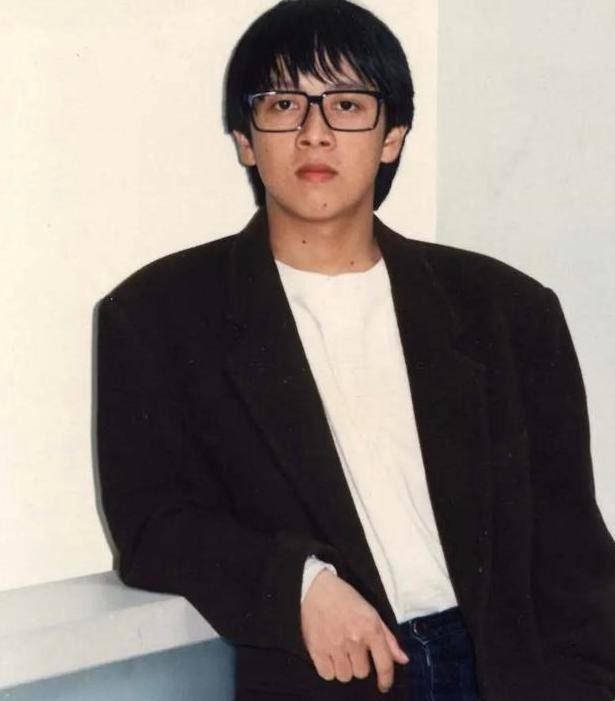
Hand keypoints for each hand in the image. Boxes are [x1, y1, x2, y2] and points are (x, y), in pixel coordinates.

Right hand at [300, 569, 408, 692]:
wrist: (315, 588)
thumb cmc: (345, 598)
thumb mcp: (371, 612)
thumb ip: (388, 638)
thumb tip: (403, 659)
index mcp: (370, 628)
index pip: (384, 664)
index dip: (386, 679)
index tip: (384, 685)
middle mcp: (354, 639)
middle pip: (362, 672)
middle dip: (359, 664)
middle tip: (352, 650)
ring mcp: (334, 645)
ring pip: (345, 675)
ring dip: (344, 667)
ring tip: (339, 652)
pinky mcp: (317, 649)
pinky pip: (327, 674)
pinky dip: (329, 669)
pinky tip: (329, 655)